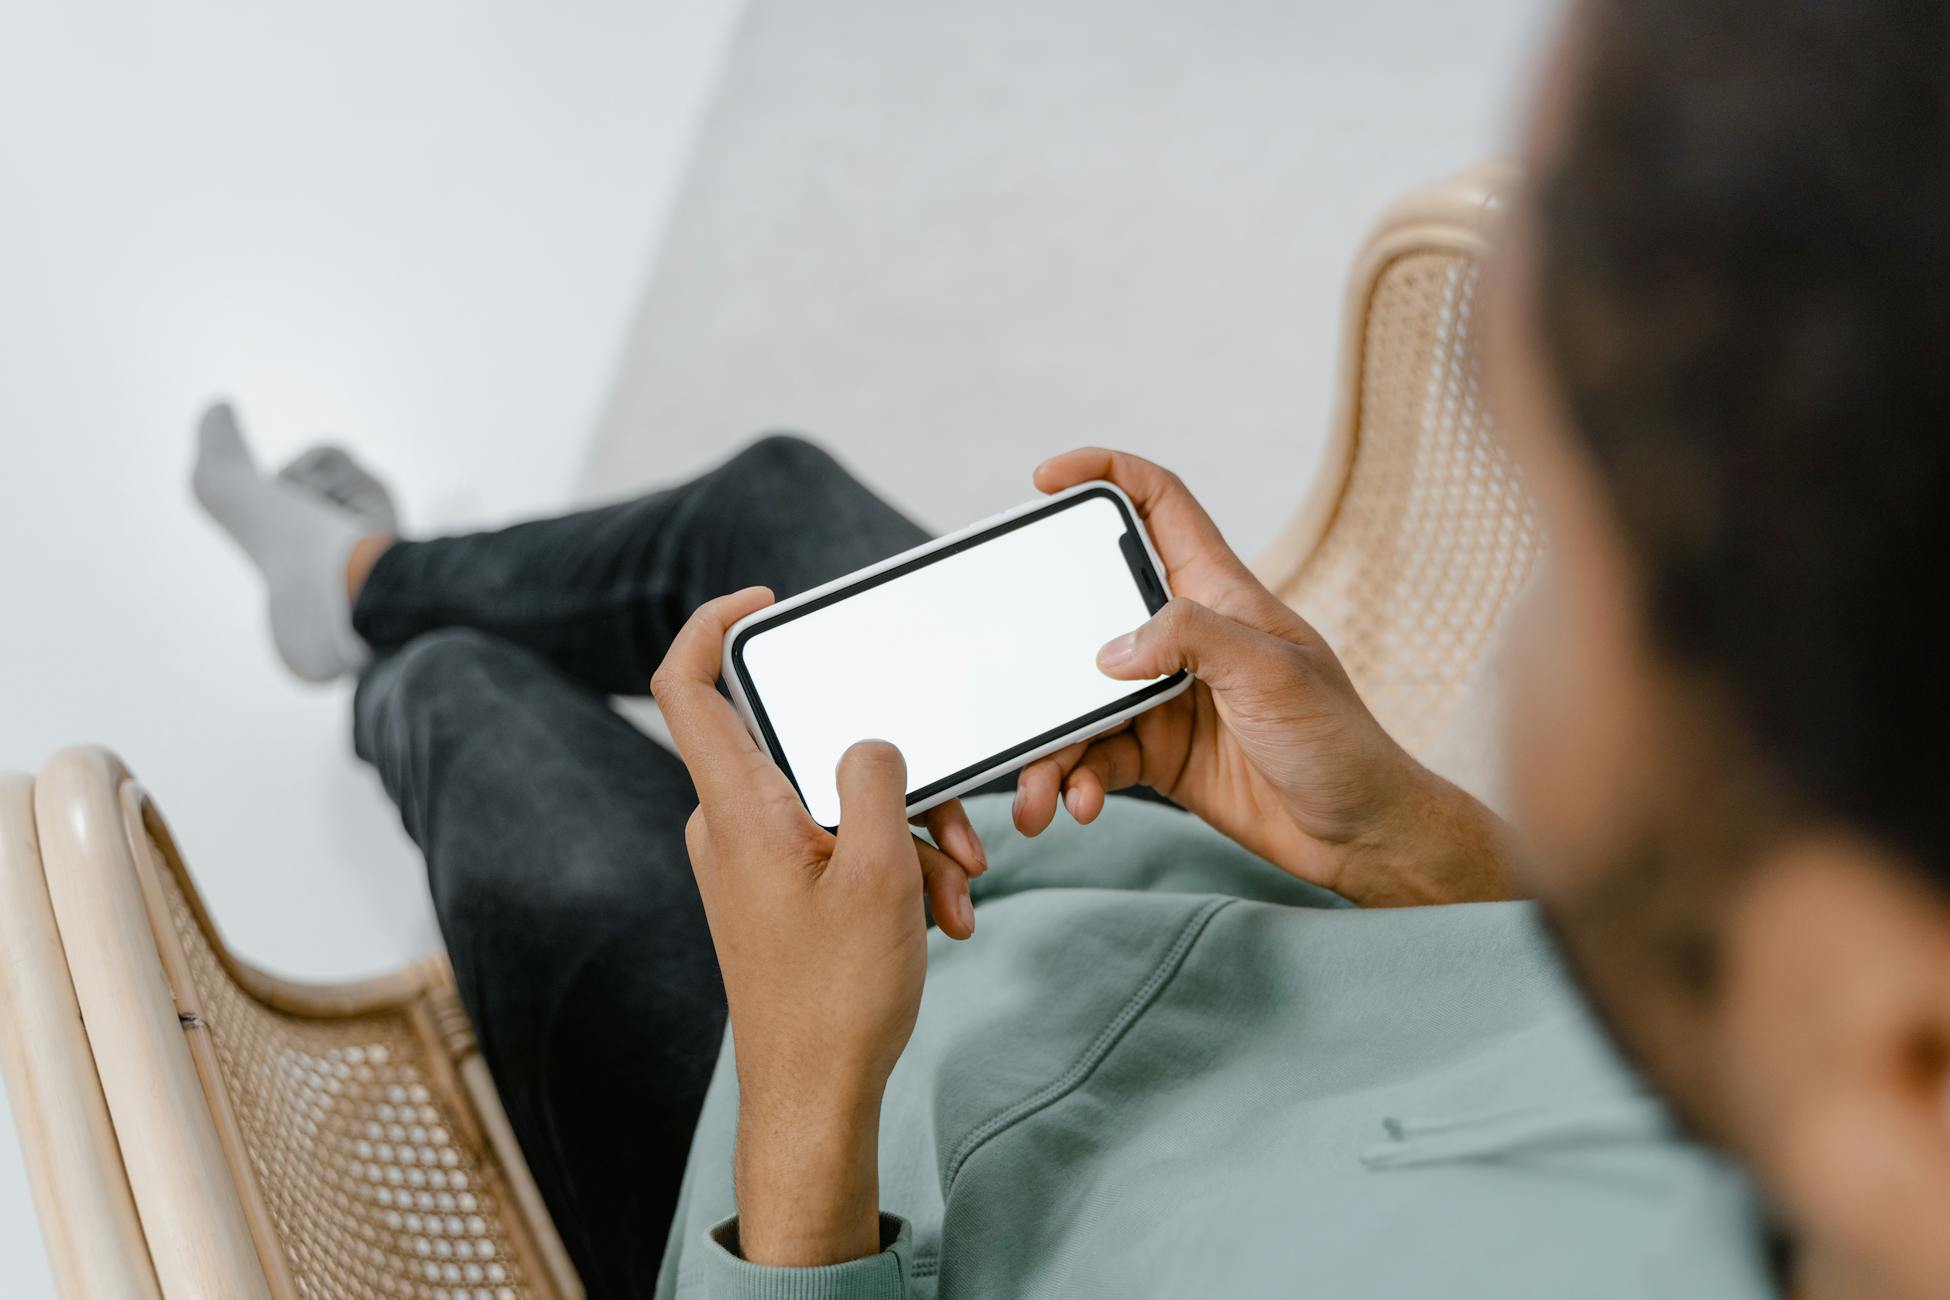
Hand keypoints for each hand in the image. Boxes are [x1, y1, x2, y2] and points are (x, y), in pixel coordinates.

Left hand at [651, 586, 984, 1264]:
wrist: (814, 1096)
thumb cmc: (837, 994)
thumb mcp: (881, 869)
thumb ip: (878, 778)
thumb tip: (871, 742)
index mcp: (736, 805)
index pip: (686, 683)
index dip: (713, 623)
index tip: (767, 601)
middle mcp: (731, 823)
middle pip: (805, 744)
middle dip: (893, 773)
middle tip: (952, 818)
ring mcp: (753, 859)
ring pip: (839, 800)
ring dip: (910, 833)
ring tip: (960, 887)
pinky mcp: (777, 890)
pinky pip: (839, 845)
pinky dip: (894, 866)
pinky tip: (944, 914)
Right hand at [1014, 450, 1513, 905]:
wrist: (1358, 835)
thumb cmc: (1336, 740)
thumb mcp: (1270, 673)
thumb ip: (1190, 639)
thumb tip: (1108, 651)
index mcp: (1217, 592)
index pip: (1157, 504)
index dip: (1104, 475)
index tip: (1047, 480)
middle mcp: (1185, 637)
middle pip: (1090, 615)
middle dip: (1042, 650)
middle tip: (1010, 679)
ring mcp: (1167, 696)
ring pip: (1081, 701)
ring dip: (1052, 746)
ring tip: (1040, 793)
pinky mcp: (1160, 752)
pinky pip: (1095, 756)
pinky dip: (1076, 779)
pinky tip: (1076, 806)